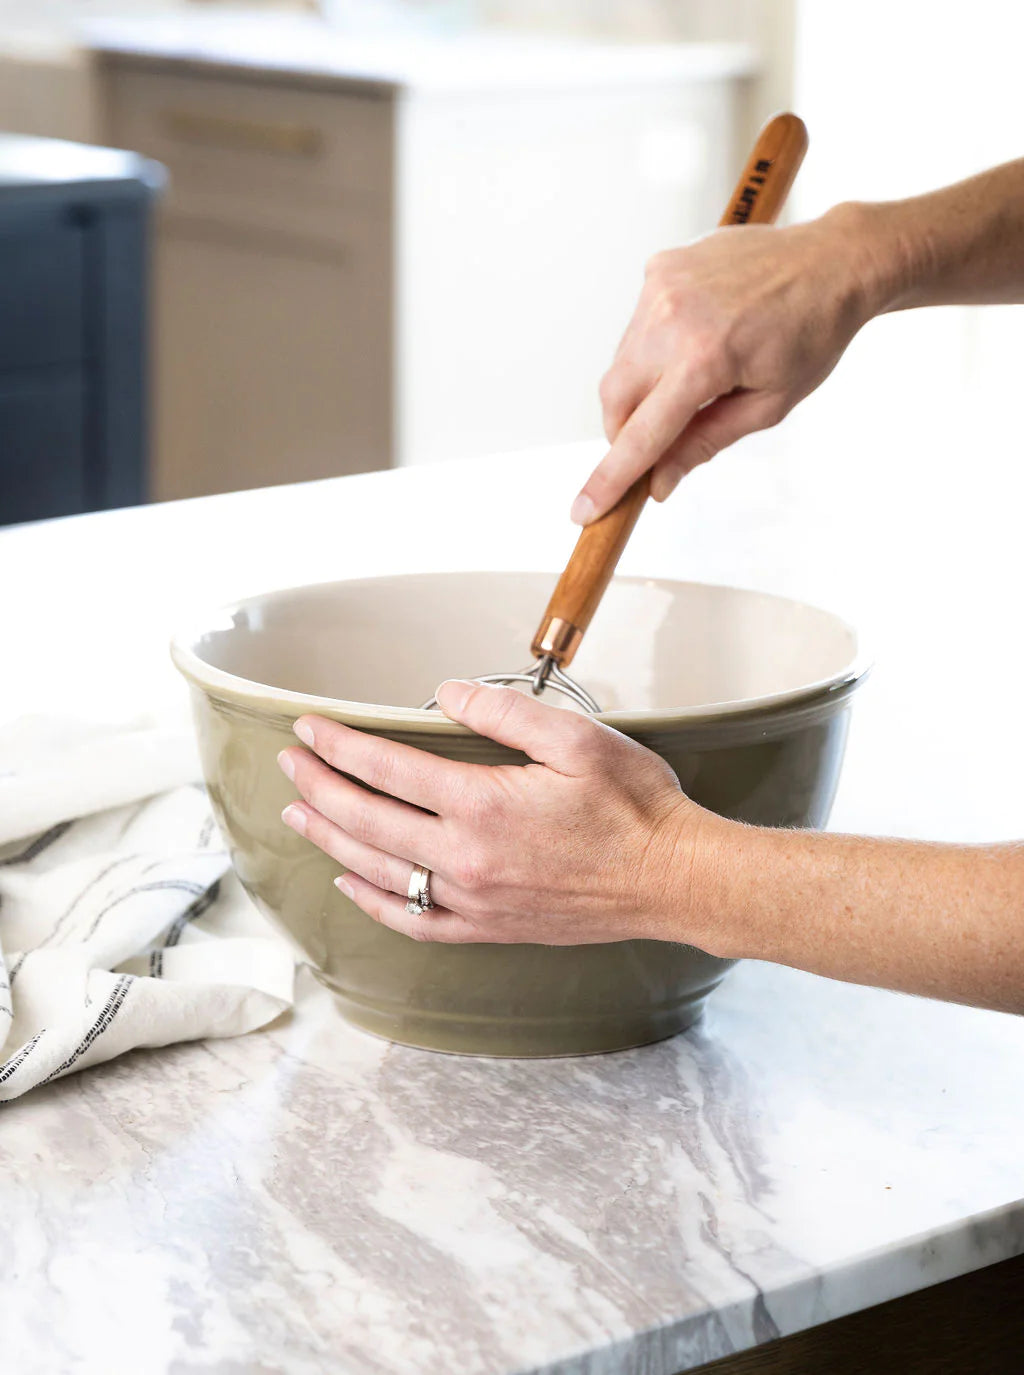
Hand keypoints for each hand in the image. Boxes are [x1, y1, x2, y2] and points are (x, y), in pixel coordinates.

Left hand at [276, 680, 718, 945]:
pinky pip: (412, 920)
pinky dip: (372, 901)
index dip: (338, 744)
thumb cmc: (634, 806)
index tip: (307, 727)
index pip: (385, 768)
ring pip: (377, 870)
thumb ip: (504, 713)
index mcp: (481, 804)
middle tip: (288, 762)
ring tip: (299, 813)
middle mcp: (465, 858)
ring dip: (330, 838)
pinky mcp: (489, 927)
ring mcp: (473, 900)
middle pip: (366, 819)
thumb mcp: (577, 739)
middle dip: (319, 786)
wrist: (673, 880)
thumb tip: (446, 693)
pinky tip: (350, 883)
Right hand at [572, 206, 883, 522]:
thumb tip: (658, 483)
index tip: (584, 510)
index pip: (642, 435)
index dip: (610, 479)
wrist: (832, 261)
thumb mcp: (767, 406)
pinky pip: (636, 328)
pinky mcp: (659, 269)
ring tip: (694, 378)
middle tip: (656, 445)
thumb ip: (704, 443)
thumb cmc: (811, 335)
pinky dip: (653, 349)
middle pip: (614, 400)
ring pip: (621, 364)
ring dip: (642, 388)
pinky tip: (696, 338)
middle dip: (625, 433)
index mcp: (704, 358)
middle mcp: (672, 317)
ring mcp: (661, 288)